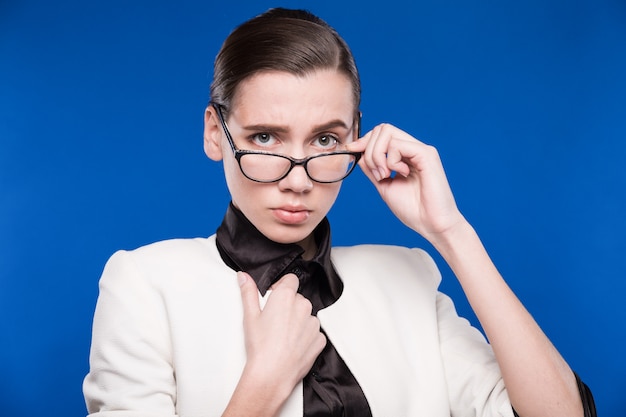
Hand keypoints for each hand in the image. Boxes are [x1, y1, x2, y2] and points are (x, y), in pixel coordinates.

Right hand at [238, 271, 325, 393]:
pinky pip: (313, 332)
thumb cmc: (260, 347)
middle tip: (274, 321)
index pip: (290, 279)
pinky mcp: (320, 339)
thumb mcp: (250, 316)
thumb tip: (244, 277)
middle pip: (297, 298)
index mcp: (286, 297)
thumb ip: (248, 292)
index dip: (281, 287)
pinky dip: (305, 336)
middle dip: (288, 306)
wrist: (272, 374)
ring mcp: (313, 323)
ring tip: (282, 336)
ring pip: (306, 316)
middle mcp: (303, 306)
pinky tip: (292, 345)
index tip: (274, 297)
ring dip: (297, 321)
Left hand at [346, 123, 464, 241]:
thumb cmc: (414, 210)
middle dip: (369, 150)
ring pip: (387, 133)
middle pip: (382, 129)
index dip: (364, 141)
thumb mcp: (384, 186)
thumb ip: (373, 169)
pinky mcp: (427, 154)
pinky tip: (400, 174)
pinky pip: (397, 145)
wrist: (432, 224)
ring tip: (385, 175)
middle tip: (377, 173)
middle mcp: (413, 149)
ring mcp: (421, 150)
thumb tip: (359, 154)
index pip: (381, 134)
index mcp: (405, 156)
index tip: (351, 151)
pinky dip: (390, 160)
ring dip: (377, 156)